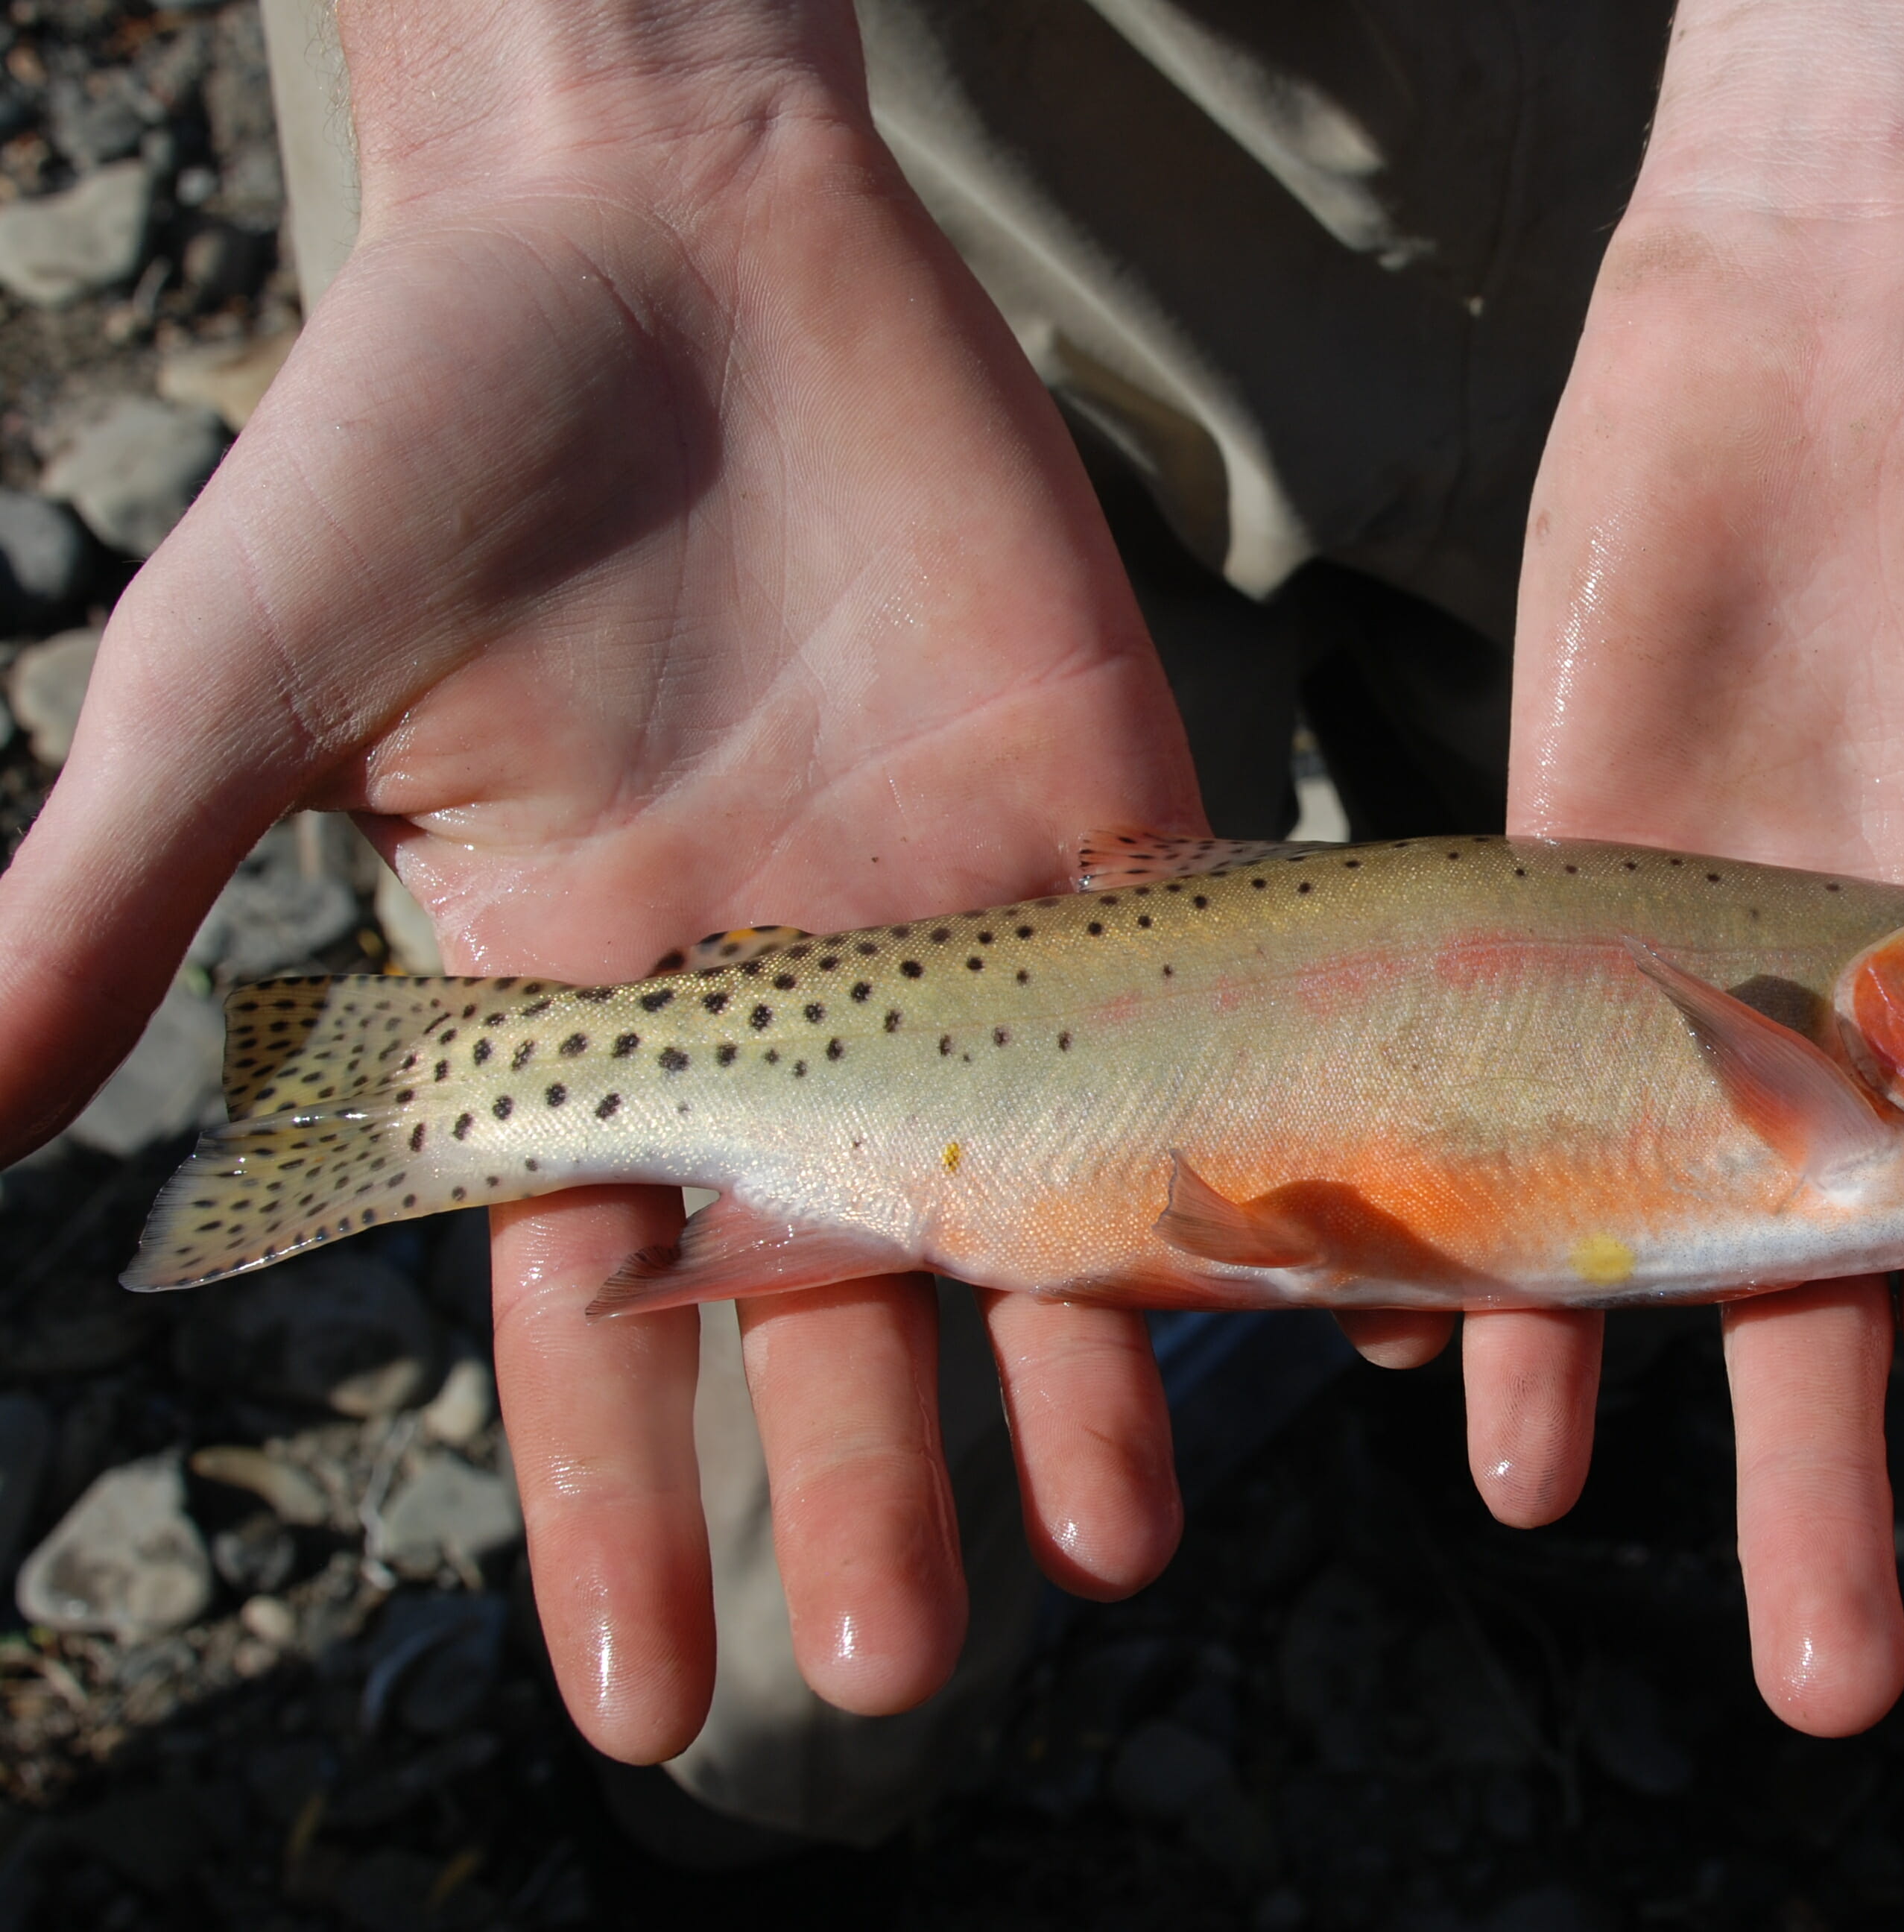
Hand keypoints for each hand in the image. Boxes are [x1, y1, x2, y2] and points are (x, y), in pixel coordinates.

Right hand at [0, 4, 1201, 1760]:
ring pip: (1039, 1194)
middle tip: (896, 1668)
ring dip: (1081, 1364)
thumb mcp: (239, 688)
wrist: (651, 225)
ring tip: (1120, 1536)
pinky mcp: (1114, 816)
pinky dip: (1259, 1137)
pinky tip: (1316, 1280)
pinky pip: (1206, 1011)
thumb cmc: (417, 433)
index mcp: (590, 1026)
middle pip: (835, 1307)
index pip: (596, 1332)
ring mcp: (962, 928)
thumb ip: (114, 911)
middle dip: (862, 1486)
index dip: (614, 1514)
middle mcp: (791, 1018)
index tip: (632, 1701)